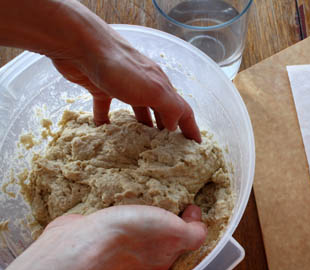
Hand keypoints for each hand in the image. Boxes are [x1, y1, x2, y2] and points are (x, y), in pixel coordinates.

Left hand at [0, 0, 200, 142]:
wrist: (81, 46)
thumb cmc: (121, 68)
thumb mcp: (153, 90)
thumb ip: (169, 108)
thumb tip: (175, 127)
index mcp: (161, 86)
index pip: (182, 110)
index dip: (191, 128)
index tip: (196, 146)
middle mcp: (145, 86)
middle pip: (161, 111)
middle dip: (168, 130)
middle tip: (170, 150)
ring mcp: (123, 86)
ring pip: (137, 110)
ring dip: (141, 127)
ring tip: (142, 146)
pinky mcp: (101, 87)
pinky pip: (106, 108)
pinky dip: (107, 122)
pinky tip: (104, 133)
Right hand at [0, 205, 206, 269]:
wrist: (80, 243)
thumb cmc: (131, 236)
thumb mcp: (174, 233)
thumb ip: (193, 233)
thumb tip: (198, 220)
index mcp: (165, 255)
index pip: (186, 238)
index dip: (192, 220)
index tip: (190, 201)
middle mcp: (146, 254)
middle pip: (165, 232)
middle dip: (170, 212)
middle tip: (171, 191)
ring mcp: (123, 245)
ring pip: (142, 225)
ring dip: (146, 208)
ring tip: (149, 188)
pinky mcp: (104, 233)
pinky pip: (121, 219)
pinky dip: (126, 207)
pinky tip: (126, 194)